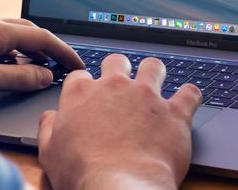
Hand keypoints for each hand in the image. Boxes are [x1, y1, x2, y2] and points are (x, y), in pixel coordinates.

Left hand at [0, 17, 84, 103]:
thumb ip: (18, 78)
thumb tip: (45, 76)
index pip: (40, 37)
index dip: (63, 51)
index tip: (77, 65)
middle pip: (27, 31)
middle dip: (48, 47)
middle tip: (63, 65)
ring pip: (10, 34)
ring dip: (28, 49)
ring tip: (39, 68)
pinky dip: (9, 51)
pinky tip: (6, 66)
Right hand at [37, 54, 200, 189]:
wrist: (119, 187)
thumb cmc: (82, 173)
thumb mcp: (49, 153)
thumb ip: (47, 129)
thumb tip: (49, 118)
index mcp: (81, 93)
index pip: (81, 76)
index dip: (85, 86)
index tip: (90, 98)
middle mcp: (113, 86)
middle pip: (117, 61)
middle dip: (119, 69)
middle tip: (122, 86)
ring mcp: (146, 96)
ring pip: (153, 67)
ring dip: (154, 73)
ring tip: (156, 83)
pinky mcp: (174, 113)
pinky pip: (189, 93)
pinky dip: (190, 95)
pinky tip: (188, 99)